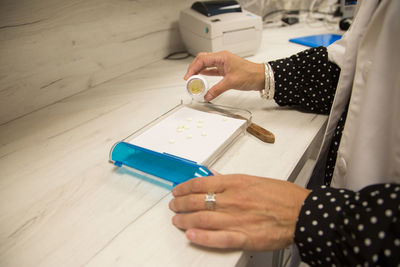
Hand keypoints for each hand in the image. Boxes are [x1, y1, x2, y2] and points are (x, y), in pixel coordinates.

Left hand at [169, 174, 309, 249]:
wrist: (304, 213)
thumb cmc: (284, 197)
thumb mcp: (256, 180)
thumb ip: (233, 180)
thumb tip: (215, 178)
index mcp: (237, 183)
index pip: (202, 183)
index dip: (185, 187)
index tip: (178, 190)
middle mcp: (234, 200)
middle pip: (198, 201)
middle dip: (181, 203)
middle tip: (175, 206)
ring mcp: (238, 219)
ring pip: (203, 218)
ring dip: (185, 220)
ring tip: (177, 220)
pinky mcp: (245, 237)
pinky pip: (218, 238)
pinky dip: (202, 237)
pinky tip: (191, 235)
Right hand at [184, 51, 264, 100]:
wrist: (261, 77)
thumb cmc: (251, 74)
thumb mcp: (231, 82)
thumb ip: (217, 90)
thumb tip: (207, 96)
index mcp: (222, 56)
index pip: (202, 60)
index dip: (193, 68)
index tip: (188, 77)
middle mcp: (221, 58)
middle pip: (202, 60)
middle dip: (193, 69)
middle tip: (189, 79)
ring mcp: (223, 63)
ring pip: (206, 65)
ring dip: (199, 72)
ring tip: (194, 80)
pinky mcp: (225, 70)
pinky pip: (212, 70)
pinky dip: (205, 74)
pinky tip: (201, 79)